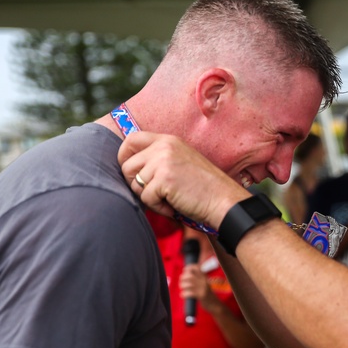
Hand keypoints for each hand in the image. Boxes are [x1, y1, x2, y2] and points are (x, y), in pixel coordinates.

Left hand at [118, 132, 248, 228]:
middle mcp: (164, 147)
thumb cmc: (204, 187)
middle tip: (157, 193)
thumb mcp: (181, 161)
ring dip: (149, 197)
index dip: (124, 156)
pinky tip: (174, 205)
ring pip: (135, 184)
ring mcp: (163, 161)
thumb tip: (129, 167)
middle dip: (137, 184)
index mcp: (168, 140)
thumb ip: (159, 158)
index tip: (132, 172)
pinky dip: (158, 207)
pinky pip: (146, 198)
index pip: (131, 140)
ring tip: (169, 198)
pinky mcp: (164, 179)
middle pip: (127, 166)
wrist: (223, 200)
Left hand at [179, 264, 211, 305]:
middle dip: (183, 277)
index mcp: (205, 277)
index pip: (197, 268)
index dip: (189, 267)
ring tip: (181, 287)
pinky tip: (182, 295)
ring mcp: (203, 288)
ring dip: (182, 285)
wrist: (214, 303)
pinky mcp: (202, 296)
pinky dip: (184, 294)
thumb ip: (197, 278)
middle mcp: (204, 281)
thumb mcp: (204, 283)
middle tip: (181, 281)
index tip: (184, 270)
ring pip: (189, 284)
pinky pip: (190, 293)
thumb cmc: (205, 293)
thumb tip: (185, 274)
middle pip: (190, 276)